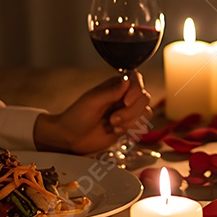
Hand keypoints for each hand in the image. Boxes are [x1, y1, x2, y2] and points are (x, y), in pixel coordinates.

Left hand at [33, 71, 151, 154]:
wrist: (71, 137)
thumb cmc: (77, 116)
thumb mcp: (92, 101)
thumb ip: (111, 91)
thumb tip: (127, 79)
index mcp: (116, 85)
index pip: (137, 80)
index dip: (136, 91)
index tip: (125, 102)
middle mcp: (125, 96)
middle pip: (144, 99)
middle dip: (130, 112)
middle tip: (112, 120)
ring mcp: (128, 112)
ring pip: (146, 114)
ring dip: (131, 123)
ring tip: (113, 126)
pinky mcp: (129, 126)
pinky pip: (143, 127)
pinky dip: (132, 131)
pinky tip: (117, 132)